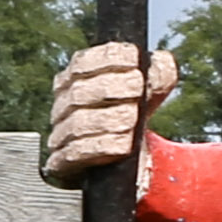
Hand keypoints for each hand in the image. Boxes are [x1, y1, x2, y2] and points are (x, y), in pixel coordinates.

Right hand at [39, 39, 177, 181]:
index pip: (82, 63)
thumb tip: (161, 62)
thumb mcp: (148, 92)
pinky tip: (124, 145)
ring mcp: (60, 133)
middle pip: (78, 92)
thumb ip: (157, 73)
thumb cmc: (133, 118)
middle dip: (110, 87)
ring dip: (108, 118)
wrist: (122, 161)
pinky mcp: (63, 162)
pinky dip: (103, 146)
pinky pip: (77, 152)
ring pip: (77, 122)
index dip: (107, 59)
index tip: (134, 61)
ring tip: (133, 118)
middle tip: (137, 88)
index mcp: (76, 80)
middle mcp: (63, 105)